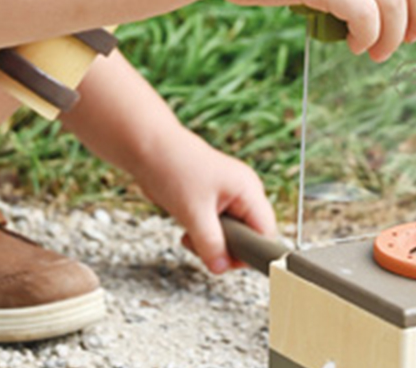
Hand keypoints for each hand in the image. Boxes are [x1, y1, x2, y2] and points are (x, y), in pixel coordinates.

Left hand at [131, 125, 276, 274]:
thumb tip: (221, 267)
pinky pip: (216, 229)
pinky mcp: (213, 200)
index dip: (251, 252)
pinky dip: (202, 235)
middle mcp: (243, 192)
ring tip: (191, 234)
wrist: (149, 148)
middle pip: (249, 237)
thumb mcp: (194, 213)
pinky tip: (187, 230)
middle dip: (225, 248)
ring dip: (210, 243)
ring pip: (231, 235)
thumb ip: (211, 244)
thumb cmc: (174, 167)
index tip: (229, 262)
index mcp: (248, 190)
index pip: (266, 232)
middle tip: (202, 245)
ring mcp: (228, 196)